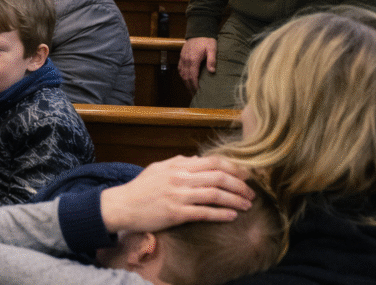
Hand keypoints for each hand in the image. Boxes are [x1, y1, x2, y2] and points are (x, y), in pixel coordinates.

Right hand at [99, 155, 253, 233]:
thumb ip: (178, 162)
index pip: (213, 162)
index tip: (246, 174)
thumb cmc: (140, 188)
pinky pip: (204, 213)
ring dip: (235, 200)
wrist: (123, 205)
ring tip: (248, 205)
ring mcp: (179, 195)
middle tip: (252, 192)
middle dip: (240, 184)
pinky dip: (221, 214)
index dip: (233, 167)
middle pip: (219, 177)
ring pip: (215, 195)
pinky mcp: (176, 213)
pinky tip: (232, 216)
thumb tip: (195, 159)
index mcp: (178, 165)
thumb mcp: (158, 168)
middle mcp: (181, 178)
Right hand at [180, 37, 216, 92]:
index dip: (195, 86)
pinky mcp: (181, 56)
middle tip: (195, 95)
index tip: (198, 92)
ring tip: (191, 90)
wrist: (198, 30)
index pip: (192, 76)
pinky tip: (186, 80)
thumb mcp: (212, 48)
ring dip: (186, 83)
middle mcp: (186, 60)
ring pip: (182, 74)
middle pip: (186, 77)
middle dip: (190, 87)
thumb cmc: (207, 40)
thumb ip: (212, 60)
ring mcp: (182, 58)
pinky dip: (183, 76)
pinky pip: (180, 69)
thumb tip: (212, 71)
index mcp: (193, 59)